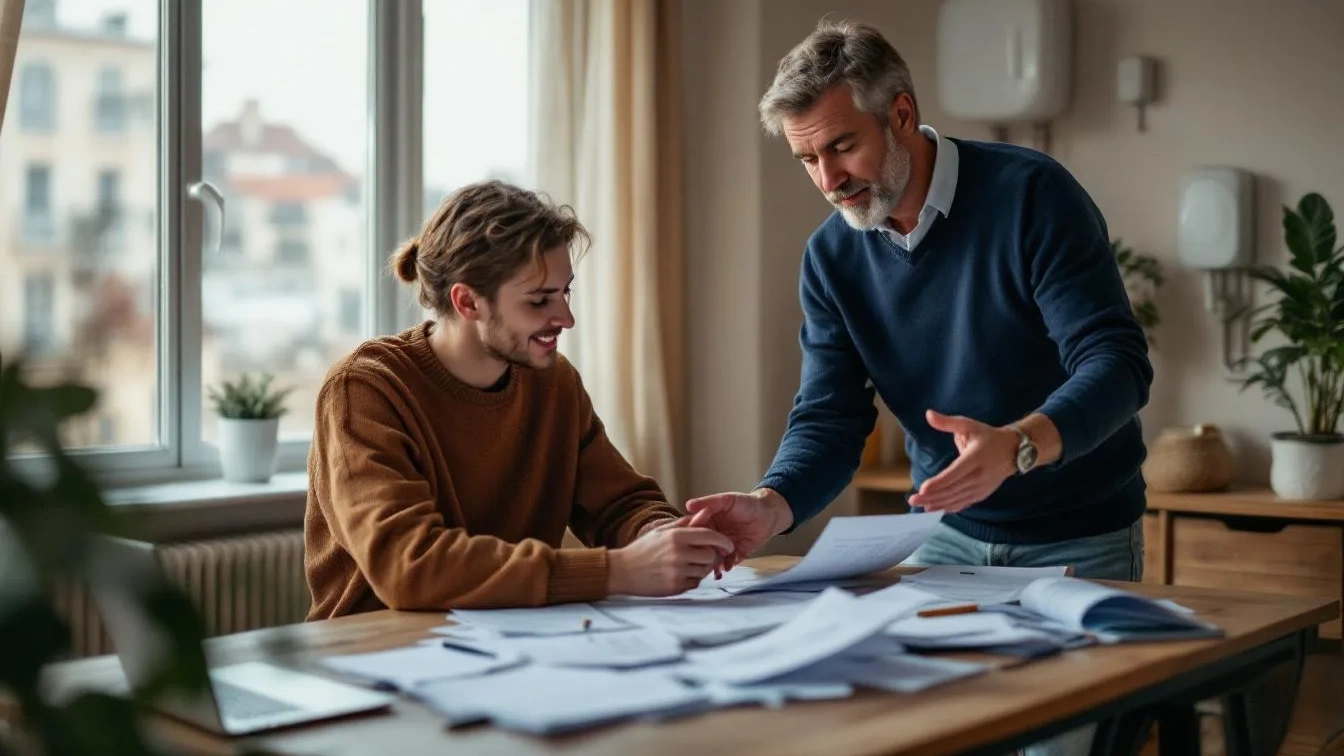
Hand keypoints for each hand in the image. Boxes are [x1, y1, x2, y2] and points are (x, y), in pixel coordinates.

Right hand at [607, 517, 733, 596]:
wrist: (622, 571)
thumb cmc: (642, 550)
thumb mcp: (661, 531)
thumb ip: (683, 524)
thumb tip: (703, 514)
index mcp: (676, 536)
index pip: (710, 536)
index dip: (723, 540)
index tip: (728, 544)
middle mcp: (678, 553)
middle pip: (710, 555)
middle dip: (712, 556)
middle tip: (707, 556)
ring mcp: (676, 571)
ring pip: (705, 571)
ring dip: (703, 569)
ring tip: (692, 565)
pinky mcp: (674, 587)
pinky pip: (695, 583)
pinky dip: (693, 580)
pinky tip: (682, 575)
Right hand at [684, 489, 793, 571]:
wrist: (769, 515)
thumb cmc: (748, 504)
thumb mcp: (726, 500)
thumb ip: (709, 502)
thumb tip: (689, 505)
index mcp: (707, 521)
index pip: (694, 530)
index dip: (692, 535)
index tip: (692, 539)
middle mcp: (713, 535)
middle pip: (701, 547)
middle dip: (701, 553)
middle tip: (703, 555)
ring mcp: (723, 546)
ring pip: (712, 557)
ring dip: (711, 563)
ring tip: (713, 565)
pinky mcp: (734, 555)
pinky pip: (726, 564)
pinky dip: (725, 567)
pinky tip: (726, 567)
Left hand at [906, 409, 1018, 513]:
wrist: (1013, 450)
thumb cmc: (987, 436)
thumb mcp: (968, 425)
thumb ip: (947, 422)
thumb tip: (928, 414)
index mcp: (975, 457)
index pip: (955, 473)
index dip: (939, 482)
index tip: (923, 488)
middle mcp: (979, 475)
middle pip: (953, 489)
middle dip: (932, 496)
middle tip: (913, 500)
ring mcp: (982, 487)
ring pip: (958, 498)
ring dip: (938, 504)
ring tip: (920, 506)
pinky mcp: (982, 494)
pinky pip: (964, 503)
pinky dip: (950, 508)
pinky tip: (935, 510)